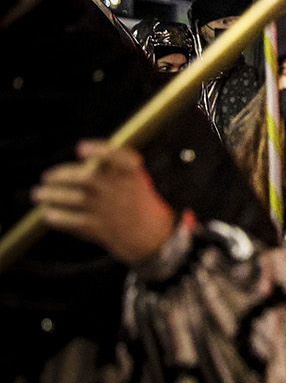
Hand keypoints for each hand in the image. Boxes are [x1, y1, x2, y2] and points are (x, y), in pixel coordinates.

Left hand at [33, 141, 177, 265]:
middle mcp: (121, 191)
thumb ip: (111, 167)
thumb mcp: (134, 179)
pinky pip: (72, 221)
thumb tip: (77, 160)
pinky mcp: (100, 228)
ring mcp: (109, 210)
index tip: (81, 148)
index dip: (100, 151)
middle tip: (46, 176)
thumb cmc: (135, 200)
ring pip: (74, 199)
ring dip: (51, 195)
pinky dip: (57, 217)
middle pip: (87, 178)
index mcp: (133, 174)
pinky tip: (47, 213)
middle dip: (62, 175)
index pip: (120, 158)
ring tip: (38, 194)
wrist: (150, 234)